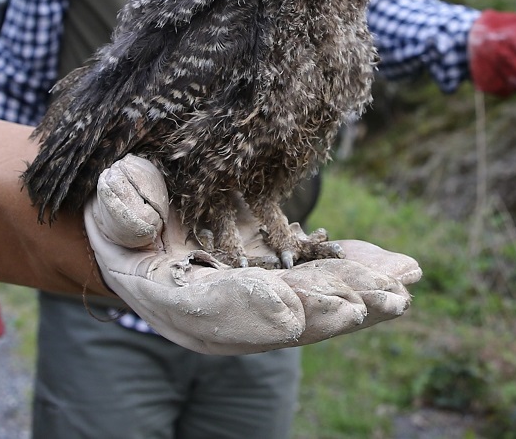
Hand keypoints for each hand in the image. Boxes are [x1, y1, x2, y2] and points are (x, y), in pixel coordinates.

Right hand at [84, 155, 421, 355]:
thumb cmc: (126, 204)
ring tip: (399, 290)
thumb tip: (144, 219)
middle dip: (322, 313)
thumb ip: (123, 204)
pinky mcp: (284, 284)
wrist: (144, 217)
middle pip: (275, 321)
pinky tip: (401, 270)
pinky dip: (362, 274)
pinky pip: (327, 282)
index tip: (288, 311)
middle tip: (365, 304)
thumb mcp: (113, 196)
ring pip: (312, 308)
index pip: (209, 309)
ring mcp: (256, 302)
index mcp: (169, 293)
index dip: (247, 309)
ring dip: (358, 301)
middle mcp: (219, 313)